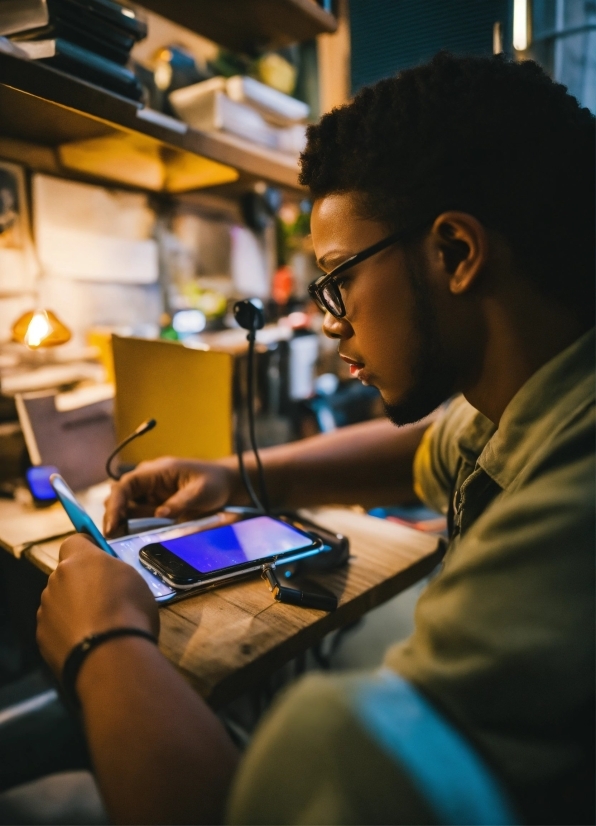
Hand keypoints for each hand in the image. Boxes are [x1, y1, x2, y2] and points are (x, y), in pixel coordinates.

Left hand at [36, 534, 158, 678]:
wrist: (110, 658)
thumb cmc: (128, 611)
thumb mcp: (133, 579)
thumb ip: (113, 571)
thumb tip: (106, 576)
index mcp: (79, 560)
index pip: (74, 541)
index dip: (87, 548)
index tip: (100, 558)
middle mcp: (56, 580)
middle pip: (67, 574)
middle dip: (81, 582)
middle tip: (105, 599)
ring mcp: (46, 609)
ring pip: (59, 600)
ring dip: (74, 607)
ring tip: (98, 627)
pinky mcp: (42, 635)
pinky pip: (56, 626)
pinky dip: (68, 630)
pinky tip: (87, 642)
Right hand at [103, 457, 235, 536]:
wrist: (223, 485)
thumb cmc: (213, 483)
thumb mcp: (201, 491)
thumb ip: (181, 501)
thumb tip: (159, 514)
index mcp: (156, 471)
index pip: (127, 484)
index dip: (116, 504)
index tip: (112, 524)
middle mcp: (147, 481)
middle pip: (119, 496)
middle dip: (112, 516)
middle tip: (111, 538)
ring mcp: (148, 494)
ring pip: (124, 508)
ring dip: (119, 523)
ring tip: (116, 540)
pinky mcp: (152, 506)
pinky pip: (135, 516)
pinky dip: (128, 527)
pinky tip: (126, 538)